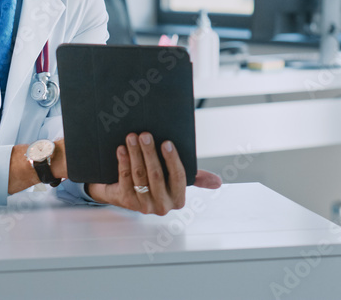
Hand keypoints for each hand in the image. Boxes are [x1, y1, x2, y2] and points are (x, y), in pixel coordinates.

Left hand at [87, 132, 220, 214]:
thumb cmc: (158, 182)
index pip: (178, 177)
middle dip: (150, 153)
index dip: (172, 159)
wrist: (128, 194)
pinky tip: (122, 149)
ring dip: (135, 154)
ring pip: (140, 176)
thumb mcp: (176, 180)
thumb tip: (218, 182)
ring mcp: (143, 206)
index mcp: (178, 199)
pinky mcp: (126, 202)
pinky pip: (125, 179)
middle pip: (156, 176)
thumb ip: (196, 178)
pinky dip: (123, 162)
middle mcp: (162, 206)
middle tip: (145, 134)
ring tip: (132, 137)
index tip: (166, 142)